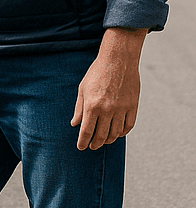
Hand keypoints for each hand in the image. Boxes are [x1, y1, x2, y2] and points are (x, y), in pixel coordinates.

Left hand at [71, 28, 146, 149]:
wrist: (118, 60)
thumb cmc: (97, 73)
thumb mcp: (82, 90)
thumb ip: (79, 109)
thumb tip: (74, 124)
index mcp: (92, 106)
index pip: (87, 131)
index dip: (83, 142)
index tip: (81, 147)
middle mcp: (107, 110)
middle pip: (102, 135)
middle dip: (95, 144)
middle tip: (92, 146)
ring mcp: (122, 109)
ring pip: (116, 133)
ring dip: (109, 140)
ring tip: (103, 141)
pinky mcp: (133, 106)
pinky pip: (129, 125)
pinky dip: (123, 132)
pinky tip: (117, 133)